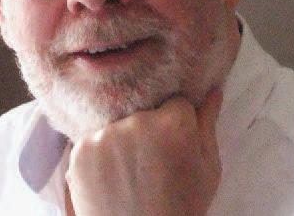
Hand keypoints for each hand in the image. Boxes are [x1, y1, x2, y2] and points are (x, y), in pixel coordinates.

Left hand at [65, 90, 222, 215]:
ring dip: (123, 140)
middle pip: (144, 112)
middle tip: (151, 161)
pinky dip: (100, 154)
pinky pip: (94, 139)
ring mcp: (105, 135)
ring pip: (118, 125)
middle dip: (149, 130)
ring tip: (129, 171)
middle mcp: (137, 122)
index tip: (174, 144)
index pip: (175, 102)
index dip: (176, 123)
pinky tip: (109, 175)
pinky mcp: (80, 149)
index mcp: (173, 124)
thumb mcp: (207, 169)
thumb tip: (213, 90)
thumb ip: (207, 124)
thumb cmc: (181, 206)